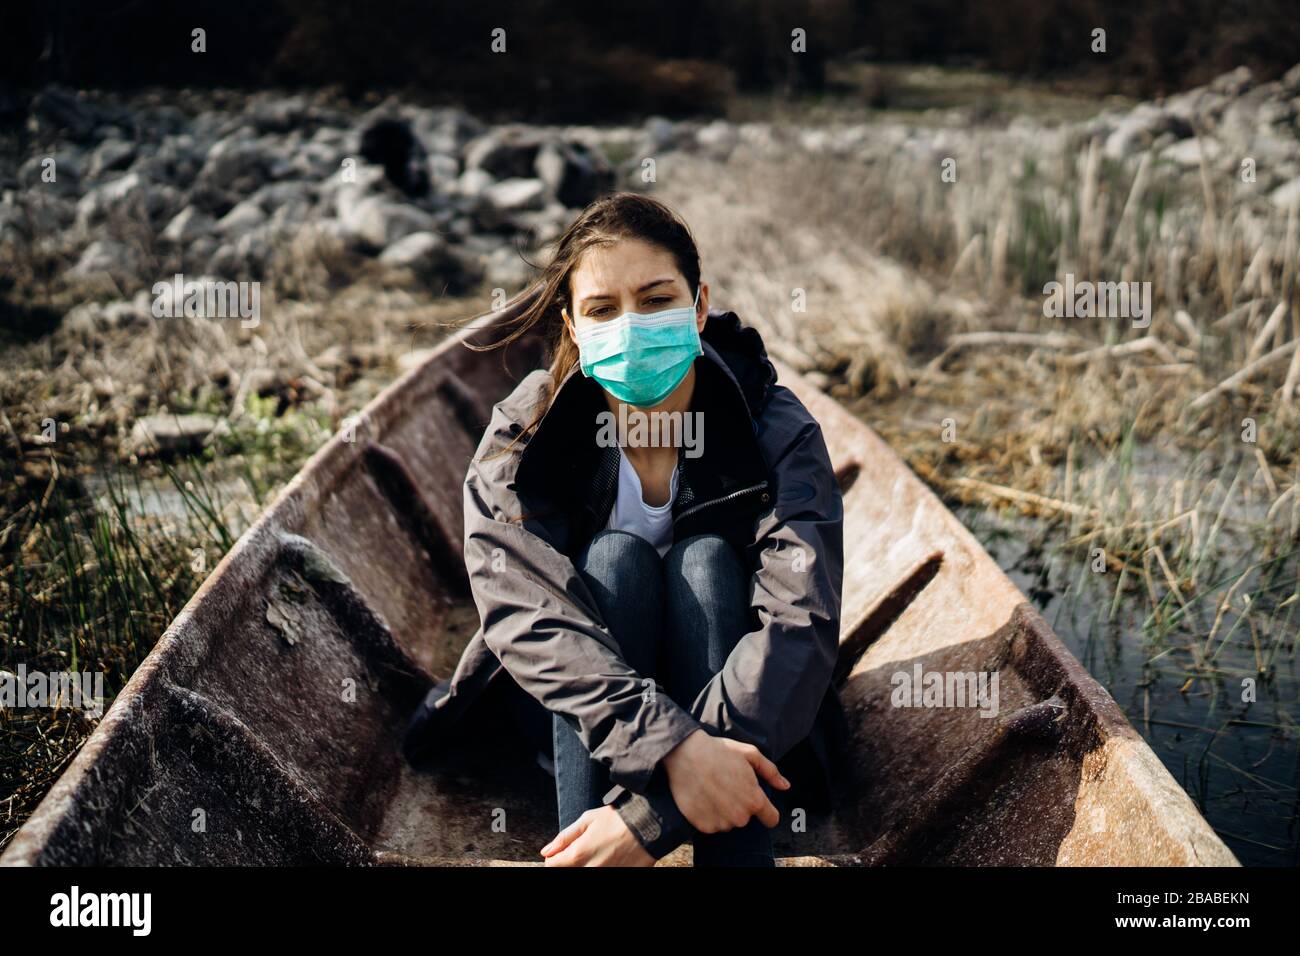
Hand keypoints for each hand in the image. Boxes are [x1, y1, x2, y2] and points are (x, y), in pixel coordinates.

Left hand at [539, 806, 656, 866]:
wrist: (649, 826)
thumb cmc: (619, 820)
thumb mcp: (588, 820)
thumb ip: (564, 837)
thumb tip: (546, 851)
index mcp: (579, 854)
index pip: (552, 865)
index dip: (555, 857)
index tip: (563, 851)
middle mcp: (590, 870)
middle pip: (567, 871)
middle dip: (570, 862)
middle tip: (583, 850)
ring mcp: (605, 875)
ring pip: (583, 873)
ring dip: (586, 865)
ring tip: (599, 853)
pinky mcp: (618, 876)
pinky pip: (602, 875)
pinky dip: (601, 866)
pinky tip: (609, 857)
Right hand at [661, 729, 789, 833]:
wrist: (685, 754)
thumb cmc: (719, 751)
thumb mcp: (749, 754)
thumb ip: (771, 772)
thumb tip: (785, 786)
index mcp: (754, 800)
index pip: (771, 819)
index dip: (768, 812)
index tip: (760, 806)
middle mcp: (739, 817)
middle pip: (746, 817)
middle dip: (740, 804)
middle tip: (726, 784)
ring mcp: (721, 823)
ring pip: (728, 821)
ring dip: (723, 810)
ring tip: (712, 788)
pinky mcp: (704, 826)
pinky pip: (712, 824)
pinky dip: (708, 814)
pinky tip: (703, 796)